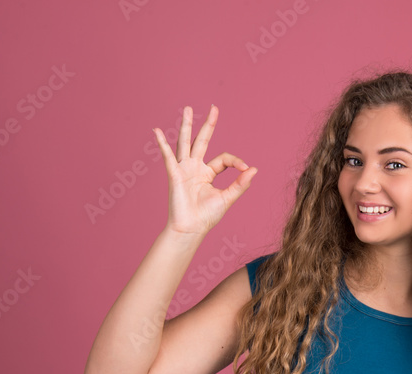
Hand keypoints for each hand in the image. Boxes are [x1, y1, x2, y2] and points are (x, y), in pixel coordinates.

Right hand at [153, 104, 257, 236]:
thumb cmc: (207, 216)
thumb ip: (240, 183)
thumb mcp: (227, 197)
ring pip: (186, 142)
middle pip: (202, 141)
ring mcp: (184, 169)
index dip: (236, 161)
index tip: (245, 168)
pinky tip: (156, 131)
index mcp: (208, 173)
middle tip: (214, 108)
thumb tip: (255, 169)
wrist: (191, 228)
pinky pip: (168, 156)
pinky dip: (162, 144)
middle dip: (208, 125)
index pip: (223, 158)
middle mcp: (195, 168)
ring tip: (188, 109)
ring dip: (187, 126)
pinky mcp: (174, 174)